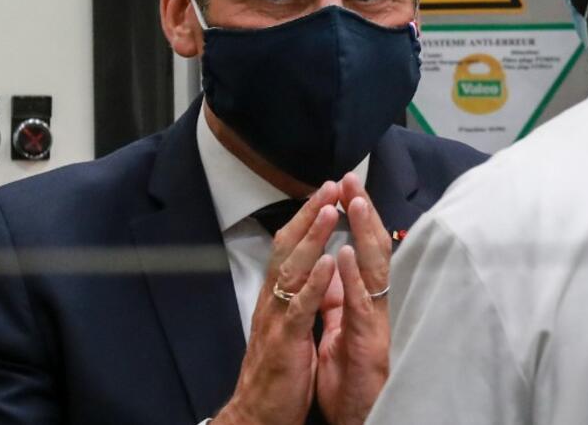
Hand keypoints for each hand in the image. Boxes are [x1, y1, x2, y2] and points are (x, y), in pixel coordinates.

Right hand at [214, 182, 341, 424]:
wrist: (257, 414)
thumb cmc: (278, 373)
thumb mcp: (288, 327)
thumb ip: (297, 298)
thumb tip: (310, 270)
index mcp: (277, 297)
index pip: (289, 248)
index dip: (306, 219)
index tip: (325, 192)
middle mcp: (273, 301)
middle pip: (288, 248)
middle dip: (309, 215)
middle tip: (329, 186)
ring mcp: (278, 320)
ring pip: (293, 269)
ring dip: (313, 237)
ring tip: (331, 210)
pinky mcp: (286, 342)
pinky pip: (300, 307)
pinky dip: (315, 283)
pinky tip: (329, 262)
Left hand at [316, 173, 392, 424]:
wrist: (355, 419)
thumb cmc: (347, 381)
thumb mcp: (340, 332)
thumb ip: (340, 300)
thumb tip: (336, 268)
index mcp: (364, 303)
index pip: (363, 252)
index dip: (358, 219)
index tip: (346, 187)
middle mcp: (374, 308)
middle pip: (373, 252)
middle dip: (364, 213)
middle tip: (352, 178)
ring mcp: (375, 325)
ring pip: (373, 271)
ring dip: (365, 235)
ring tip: (355, 201)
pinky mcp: (368, 345)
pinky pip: (361, 307)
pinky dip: (353, 280)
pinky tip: (345, 255)